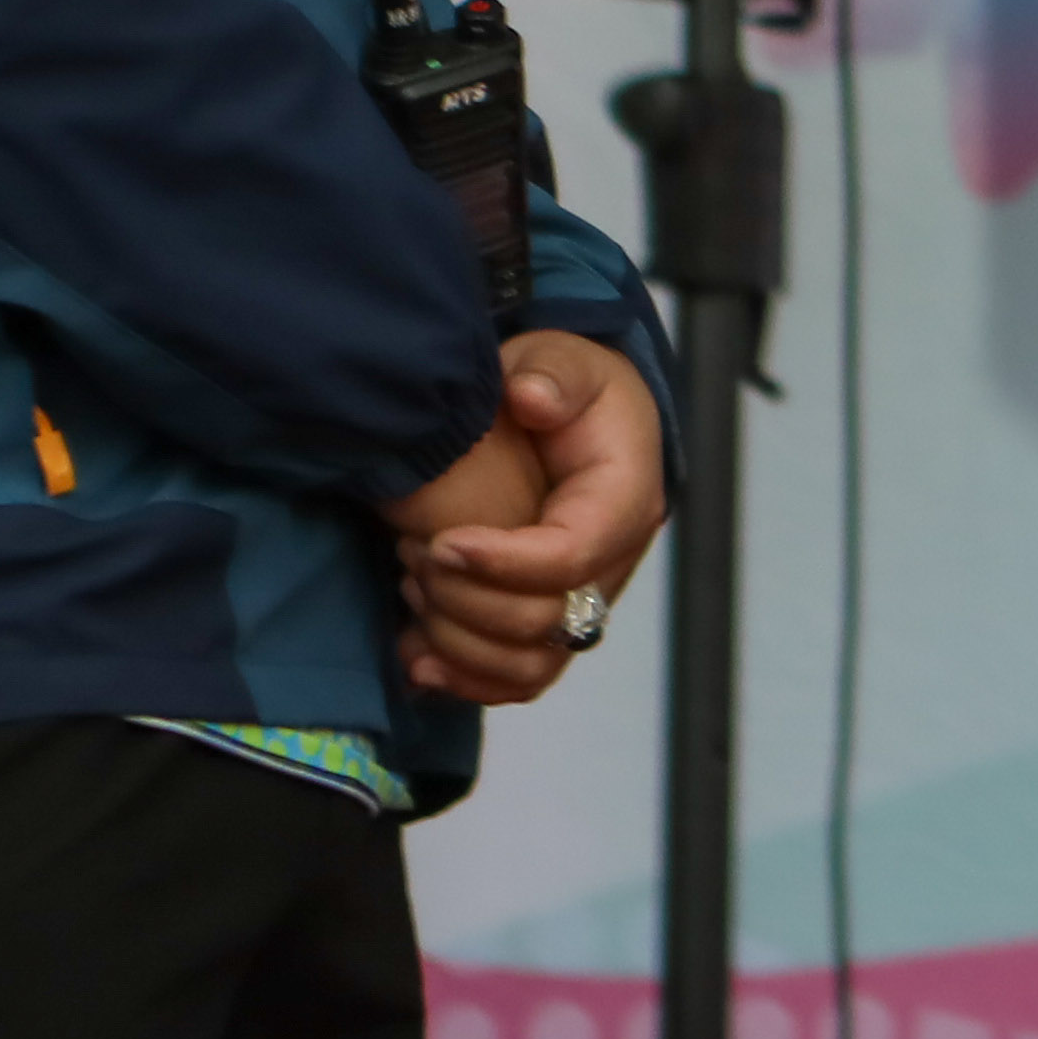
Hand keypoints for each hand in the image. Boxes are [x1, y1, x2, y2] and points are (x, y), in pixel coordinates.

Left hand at [398, 331, 668, 705]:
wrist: (569, 417)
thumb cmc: (567, 388)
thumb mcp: (562, 358)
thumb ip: (552, 372)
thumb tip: (532, 399)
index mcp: (623, 501)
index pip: (575, 555)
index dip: (507, 562)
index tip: (441, 540)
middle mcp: (610, 564)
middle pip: (549, 621)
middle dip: (468, 599)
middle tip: (414, 552)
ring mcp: (580, 600)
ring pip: (532, 664)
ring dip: (460, 642)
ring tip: (414, 586)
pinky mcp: (546, 622)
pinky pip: (516, 680)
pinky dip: (465, 680)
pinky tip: (414, 658)